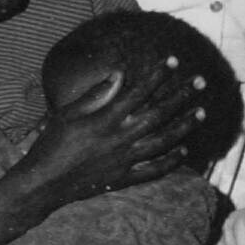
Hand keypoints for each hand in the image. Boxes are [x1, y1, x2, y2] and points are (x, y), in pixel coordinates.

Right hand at [20, 58, 203, 208]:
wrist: (43, 184)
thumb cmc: (50, 144)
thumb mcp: (66, 114)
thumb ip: (96, 95)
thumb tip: (120, 74)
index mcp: (104, 120)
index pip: (138, 92)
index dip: (157, 75)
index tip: (173, 61)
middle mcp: (119, 139)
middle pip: (158, 114)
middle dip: (181, 96)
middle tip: (201, 81)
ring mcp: (123, 160)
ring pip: (163, 141)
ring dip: (184, 126)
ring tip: (202, 113)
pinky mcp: (122, 179)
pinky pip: (153, 170)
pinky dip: (171, 161)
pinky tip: (184, 151)